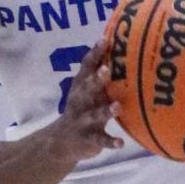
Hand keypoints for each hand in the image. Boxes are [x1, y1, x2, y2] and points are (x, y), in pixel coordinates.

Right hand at [47, 42, 122, 162]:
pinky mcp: (89, 139)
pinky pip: (101, 140)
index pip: (86, 67)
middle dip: (96, 80)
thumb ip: (99, 73)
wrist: (61, 141)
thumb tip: (122, 47)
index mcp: (81, 86)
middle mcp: (80, 101)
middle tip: (106, 70)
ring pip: (94, 115)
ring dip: (105, 111)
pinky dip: (110, 142)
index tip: (105, 40)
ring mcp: (83, 121)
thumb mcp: (86, 90)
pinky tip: (121, 143)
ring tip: (117, 106)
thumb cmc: (82, 108)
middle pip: (87, 88)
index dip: (95, 53)